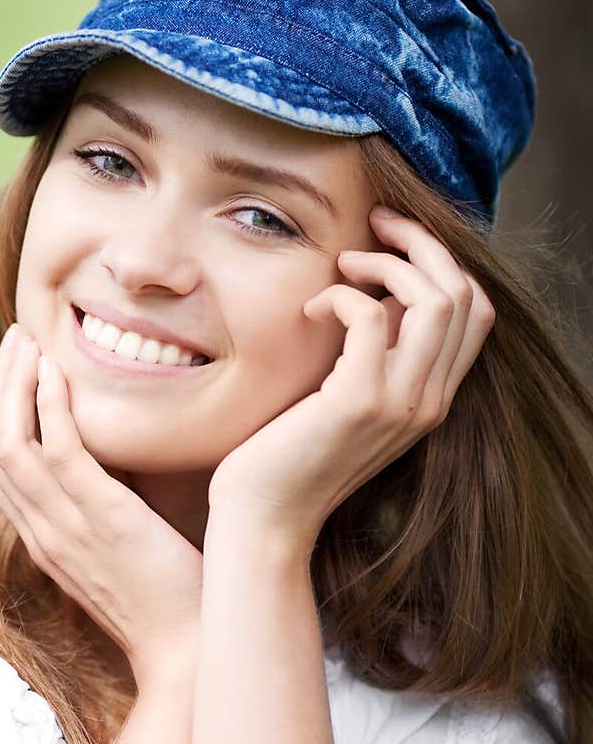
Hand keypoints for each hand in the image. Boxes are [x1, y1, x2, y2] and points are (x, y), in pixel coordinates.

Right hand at [0, 325, 202, 678]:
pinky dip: (49, 406)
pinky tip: (56, 372)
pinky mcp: (101, 518)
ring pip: (8, 442)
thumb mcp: (121, 553)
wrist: (190, 650)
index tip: (12, 372)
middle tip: (15, 341)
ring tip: (27, 341)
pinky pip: (58, 451)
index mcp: (44, 539)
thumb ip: (104, 513)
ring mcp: (65, 526)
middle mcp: (42, 531)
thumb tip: (118, 469)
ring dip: (12, 384)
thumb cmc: (170, 601)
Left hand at [208, 207, 496, 542]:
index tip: (394, 240)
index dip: (442, 263)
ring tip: (343, 265)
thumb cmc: (291, 455)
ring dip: (386, 263)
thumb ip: (375, 355)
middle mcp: (429, 401)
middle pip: (463, 294)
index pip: (476, 312)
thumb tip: (379, 296)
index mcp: (432, 398)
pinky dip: (340, 296)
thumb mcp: (348, 398)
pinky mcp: (358, 402)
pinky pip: (370, 318)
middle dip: (421, 243)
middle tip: (374, 224)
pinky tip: (311, 310)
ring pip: (433, 299)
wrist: (266, 519)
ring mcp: (400, 404)